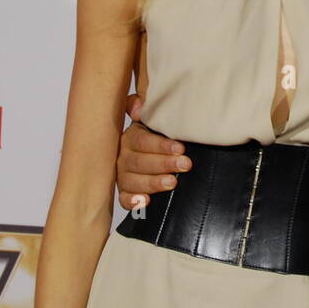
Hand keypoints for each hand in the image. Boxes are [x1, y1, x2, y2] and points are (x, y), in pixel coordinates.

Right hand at [116, 93, 191, 210]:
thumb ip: (143, 107)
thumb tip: (138, 106)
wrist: (159, 154)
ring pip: (131, 181)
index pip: (141, 141)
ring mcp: (123, 175)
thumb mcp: (154, 119)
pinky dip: (133, 201)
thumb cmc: (159, 135)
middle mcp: (123, 156)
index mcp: (131, 137)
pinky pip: (124, 199)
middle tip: (185, 164)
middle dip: (163, 164)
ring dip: (152, 182)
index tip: (180, 148)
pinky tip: (145, 201)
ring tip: (172, 182)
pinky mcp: (125, 191)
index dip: (160, 145)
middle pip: (138, 162)